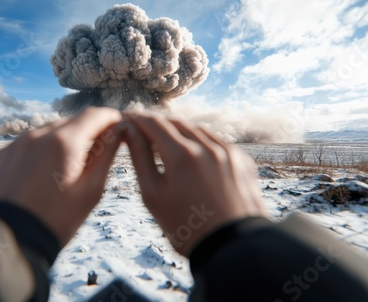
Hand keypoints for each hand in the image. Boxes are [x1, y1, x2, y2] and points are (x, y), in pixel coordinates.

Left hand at [0, 107, 122, 245]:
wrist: (6, 243)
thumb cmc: (55, 221)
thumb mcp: (91, 191)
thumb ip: (106, 156)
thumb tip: (117, 134)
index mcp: (64, 142)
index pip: (94, 115)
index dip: (110, 118)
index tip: (118, 125)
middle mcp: (37, 135)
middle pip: (70, 122)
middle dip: (87, 131)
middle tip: (98, 151)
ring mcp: (15, 145)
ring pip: (47, 132)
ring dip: (63, 141)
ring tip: (68, 168)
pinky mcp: (0, 157)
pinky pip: (27, 145)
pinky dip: (40, 152)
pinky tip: (42, 175)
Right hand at [124, 113, 266, 255]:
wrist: (231, 248)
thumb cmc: (185, 226)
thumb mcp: (153, 194)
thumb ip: (139, 158)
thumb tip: (129, 132)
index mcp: (182, 155)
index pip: (153, 123)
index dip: (137, 118)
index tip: (126, 119)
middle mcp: (207, 146)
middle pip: (175, 123)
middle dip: (156, 125)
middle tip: (142, 133)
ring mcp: (228, 152)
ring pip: (197, 130)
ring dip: (179, 133)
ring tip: (166, 147)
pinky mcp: (241, 160)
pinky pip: (216, 142)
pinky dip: (200, 143)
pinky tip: (192, 157)